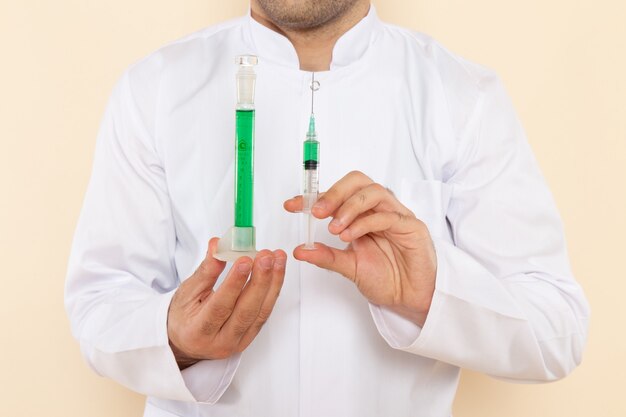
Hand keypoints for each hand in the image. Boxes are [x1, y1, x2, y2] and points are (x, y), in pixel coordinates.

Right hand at [167, 238, 285, 368]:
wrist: (186, 342)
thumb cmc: (183, 316)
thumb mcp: (187, 292)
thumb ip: (205, 270)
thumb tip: (218, 245)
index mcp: (198, 331)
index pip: (220, 306)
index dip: (234, 283)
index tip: (244, 260)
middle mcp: (221, 342)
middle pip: (246, 311)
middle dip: (260, 281)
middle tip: (266, 257)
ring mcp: (238, 342)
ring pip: (261, 312)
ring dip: (273, 283)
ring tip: (277, 259)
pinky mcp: (250, 337)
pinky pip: (265, 313)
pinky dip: (273, 290)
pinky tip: (277, 272)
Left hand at [284, 171, 435, 325]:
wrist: (412, 300)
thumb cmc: (387, 280)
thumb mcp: (348, 267)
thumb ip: (326, 257)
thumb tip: (300, 250)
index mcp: (362, 215)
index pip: (337, 195)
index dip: (314, 197)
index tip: (292, 205)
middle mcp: (379, 210)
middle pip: (358, 181)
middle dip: (334, 193)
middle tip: (317, 212)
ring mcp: (396, 215)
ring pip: (373, 192)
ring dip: (350, 206)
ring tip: (335, 228)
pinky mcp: (411, 226)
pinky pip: (387, 215)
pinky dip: (365, 223)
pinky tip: (351, 236)